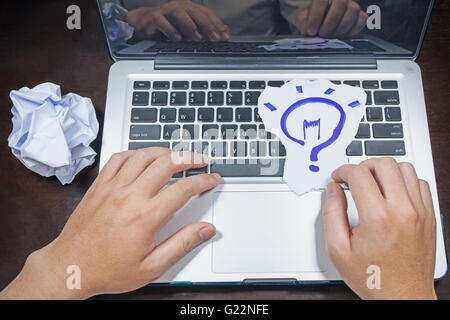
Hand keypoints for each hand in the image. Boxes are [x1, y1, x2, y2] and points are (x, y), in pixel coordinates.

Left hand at [0, 148, 220, 298]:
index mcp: (145, 216)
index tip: (212, 179)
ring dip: (164, 151)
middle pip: (166, 163)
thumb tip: (206, 230)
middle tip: (200, 159)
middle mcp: (129, 196)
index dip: (204, 180)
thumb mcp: (152, 266)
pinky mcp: (99, 185)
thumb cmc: (108, 269)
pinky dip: (136, 153)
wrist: (70, 267)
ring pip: (143, 155)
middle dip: (189, 157)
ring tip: (176, 156)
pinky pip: (119, 158)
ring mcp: (112, 188)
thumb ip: (182, 244)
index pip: (184, 188)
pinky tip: (143, 157)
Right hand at [126, 0, 229, 41]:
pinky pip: (163, 22)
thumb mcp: (190, 29)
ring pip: (180, 14)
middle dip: (207, 26)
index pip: (207, 14)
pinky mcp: (154, 17)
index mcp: (190, 8)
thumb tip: (226, 32)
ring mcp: (167, 10)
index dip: (217, 24)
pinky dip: (170, 30)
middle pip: (196, 13)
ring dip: (190, 26)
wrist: (143, 23)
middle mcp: (180, 7)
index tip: (225, 37)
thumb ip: (206, 29)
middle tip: (215, 38)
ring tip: (197, 38)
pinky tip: (177, 39)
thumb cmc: (169, 25)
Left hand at [296, 0, 367, 38]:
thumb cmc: (313, 20)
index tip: (311, 31)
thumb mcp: (303, 21)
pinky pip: (361, 20)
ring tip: (331, 36)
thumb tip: (306, 29)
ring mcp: (351, 5)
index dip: (316, 16)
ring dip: (341, 27)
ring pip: (353, 11)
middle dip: (330, 22)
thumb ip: (303, 23)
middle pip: (340, 3)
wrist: (322, 24)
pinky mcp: (360, 15)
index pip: (321, 0)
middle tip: (322, 34)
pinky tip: (341, 36)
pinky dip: (351, 30)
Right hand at [323, 158, 436, 299]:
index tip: (338, 177)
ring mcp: (419, 212)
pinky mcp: (429, 215)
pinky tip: (391, 192)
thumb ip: (331, 214)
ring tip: (373, 182)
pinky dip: (404, 181)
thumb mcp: (337, 249)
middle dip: (363, 165)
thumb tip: (333, 190)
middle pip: (384, 164)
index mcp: (377, 218)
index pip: (359, 174)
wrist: (402, 296)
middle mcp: (402, 210)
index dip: (343, 170)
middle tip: (354, 177)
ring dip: (385, 171)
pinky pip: (420, 183)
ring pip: (405, 168)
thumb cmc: (373, 277)